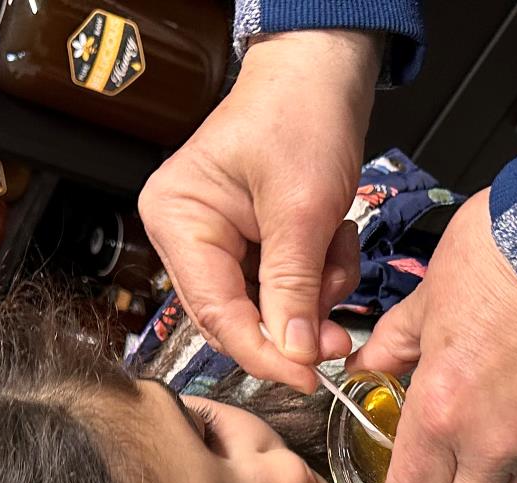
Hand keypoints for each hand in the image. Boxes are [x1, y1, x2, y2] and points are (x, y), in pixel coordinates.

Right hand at [137, 29, 376, 390]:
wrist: (323, 69)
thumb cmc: (301, 114)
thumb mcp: (302, 209)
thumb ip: (294, 288)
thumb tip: (294, 355)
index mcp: (178, 221)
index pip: (215, 314)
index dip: (262, 353)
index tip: (306, 378)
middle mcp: (188, 235)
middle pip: (238, 316)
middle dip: (294, 324)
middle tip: (337, 337)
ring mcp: (219, 240)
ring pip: (269, 306)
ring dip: (314, 292)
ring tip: (338, 247)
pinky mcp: (251, 241)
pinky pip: (285, 285)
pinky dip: (318, 273)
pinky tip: (333, 238)